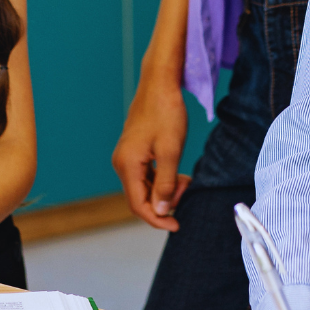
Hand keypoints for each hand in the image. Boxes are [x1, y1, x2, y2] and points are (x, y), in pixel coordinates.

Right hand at [112, 68, 189, 229]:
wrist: (160, 84)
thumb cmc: (166, 113)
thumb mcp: (171, 151)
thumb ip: (165, 183)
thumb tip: (161, 210)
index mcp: (127, 164)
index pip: (138, 205)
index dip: (157, 219)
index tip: (176, 225)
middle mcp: (122, 163)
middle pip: (141, 197)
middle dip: (165, 201)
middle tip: (187, 189)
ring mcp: (126, 157)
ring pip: (145, 186)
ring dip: (165, 189)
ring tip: (185, 180)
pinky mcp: (134, 151)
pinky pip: (146, 175)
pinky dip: (162, 179)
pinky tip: (178, 174)